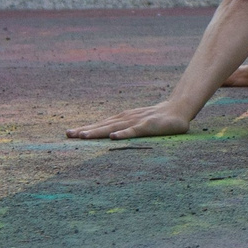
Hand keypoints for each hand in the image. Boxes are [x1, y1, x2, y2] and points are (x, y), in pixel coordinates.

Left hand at [65, 103, 190, 139]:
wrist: (178, 109)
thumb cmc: (157, 119)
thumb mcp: (137, 123)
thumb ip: (125, 128)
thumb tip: (110, 135)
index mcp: (122, 119)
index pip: (101, 124)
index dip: (85, 128)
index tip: (69, 134)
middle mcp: (126, 118)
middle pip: (102, 125)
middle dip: (85, 130)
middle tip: (69, 134)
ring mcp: (136, 121)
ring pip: (114, 127)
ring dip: (98, 131)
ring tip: (83, 136)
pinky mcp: (148, 126)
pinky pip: (133, 131)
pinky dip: (123, 134)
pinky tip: (112, 137)